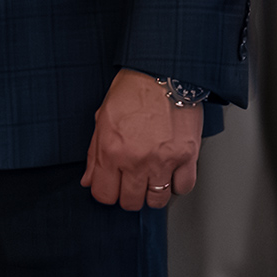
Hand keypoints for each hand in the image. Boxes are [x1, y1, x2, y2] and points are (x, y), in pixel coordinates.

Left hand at [81, 68, 200, 211]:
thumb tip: (89, 180)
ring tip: (149, 180)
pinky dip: (176, 185)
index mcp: (111, 151)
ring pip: (157, 200)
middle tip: (129, 185)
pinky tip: (169, 174)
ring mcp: (164, 161)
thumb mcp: (102, 120)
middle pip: (130, 202)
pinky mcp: (188, 157)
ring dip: (152, 194)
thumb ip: (94, 154)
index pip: (104, 195)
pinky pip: (183, 187)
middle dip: (127, 197)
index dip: (105, 194)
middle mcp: (136, 160)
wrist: (162, 75)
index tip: (109, 188)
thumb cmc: (131, 93)